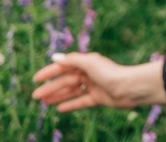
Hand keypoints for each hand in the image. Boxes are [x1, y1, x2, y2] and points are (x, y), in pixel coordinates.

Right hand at [31, 51, 157, 112]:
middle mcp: (89, 73)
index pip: (63, 66)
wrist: (130, 88)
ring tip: (43, 103)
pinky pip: (80, 101)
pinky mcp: (98, 98)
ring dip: (57, 96)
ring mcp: (93, 86)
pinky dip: (70, 104)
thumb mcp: (89, 63)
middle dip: (50, 88)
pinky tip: (59, 109)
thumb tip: (55, 57)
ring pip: (71, 91)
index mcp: (86, 63)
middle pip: (65, 81)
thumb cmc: (110, 73)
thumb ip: (72, 60)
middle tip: (35, 96)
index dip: (49, 72)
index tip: (35, 79)